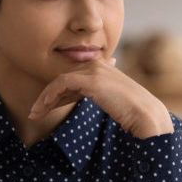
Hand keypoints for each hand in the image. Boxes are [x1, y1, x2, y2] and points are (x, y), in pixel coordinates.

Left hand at [28, 58, 172, 138]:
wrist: (146, 116)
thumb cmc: (133, 114)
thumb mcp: (113, 102)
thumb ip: (100, 96)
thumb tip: (87, 101)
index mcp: (104, 68)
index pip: (74, 78)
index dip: (58, 93)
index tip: (46, 108)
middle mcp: (99, 65)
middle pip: (65, 78)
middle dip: (48, 96)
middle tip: (35, 112)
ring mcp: (95, 70)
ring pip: (60, 80)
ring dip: (44, 97)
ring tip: (34, 113)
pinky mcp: (91, 79)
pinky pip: (62, 84)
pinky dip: (49, 95)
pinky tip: (42, 108)